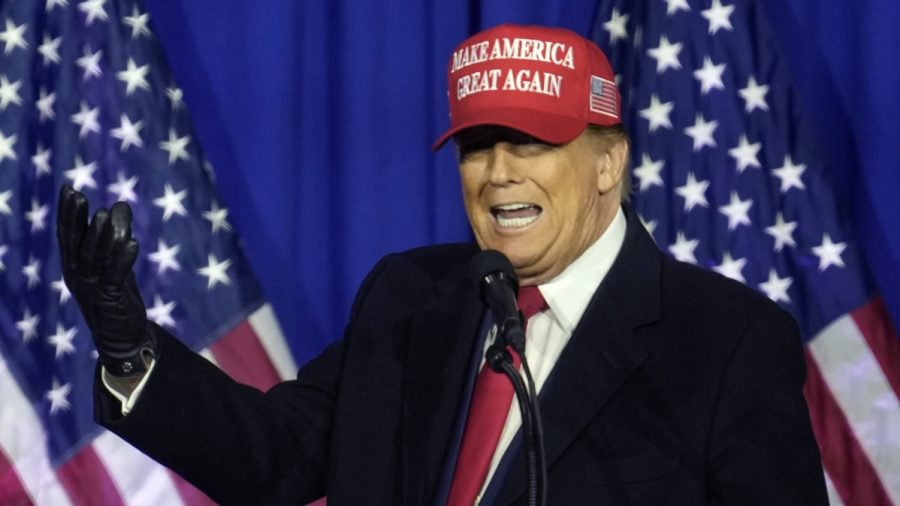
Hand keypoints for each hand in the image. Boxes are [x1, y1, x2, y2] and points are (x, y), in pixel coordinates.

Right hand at [56, 185, 156, 376]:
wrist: (122, 338)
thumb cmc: (116, 296)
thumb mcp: (115, 263)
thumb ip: (116, 236)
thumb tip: (120, 204)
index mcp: (75, 266)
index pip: (68, 236)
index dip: (68, 213)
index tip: (69, 189)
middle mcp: (78, 276)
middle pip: (75, 244)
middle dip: (76, 219)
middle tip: (78, 195)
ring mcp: (92, 288)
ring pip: (93, 258)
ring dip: (99, 235)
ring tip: (104, 213)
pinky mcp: (110, 299)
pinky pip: (115, 276)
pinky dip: (123, 259)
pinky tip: (134, 243)